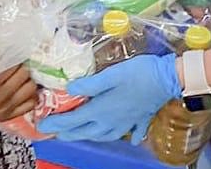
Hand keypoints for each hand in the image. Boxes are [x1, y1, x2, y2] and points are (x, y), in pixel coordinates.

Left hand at [37, 54, 180, 142]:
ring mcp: (126, 124)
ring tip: (80, 133)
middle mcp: (111, 122)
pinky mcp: (139, 120)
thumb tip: (69, 89)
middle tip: (55, 131)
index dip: (56, 123)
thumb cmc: (139, 73)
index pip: (72, 120)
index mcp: (101, 110)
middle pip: (85, 131)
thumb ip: (89, 84)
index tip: (41, 125)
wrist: (168, 79)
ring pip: (103, 136)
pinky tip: (125, 137)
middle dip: (68, 133)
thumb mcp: (111, 74)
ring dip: (88, 135)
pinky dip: (124, 135)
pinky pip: (128, 133)